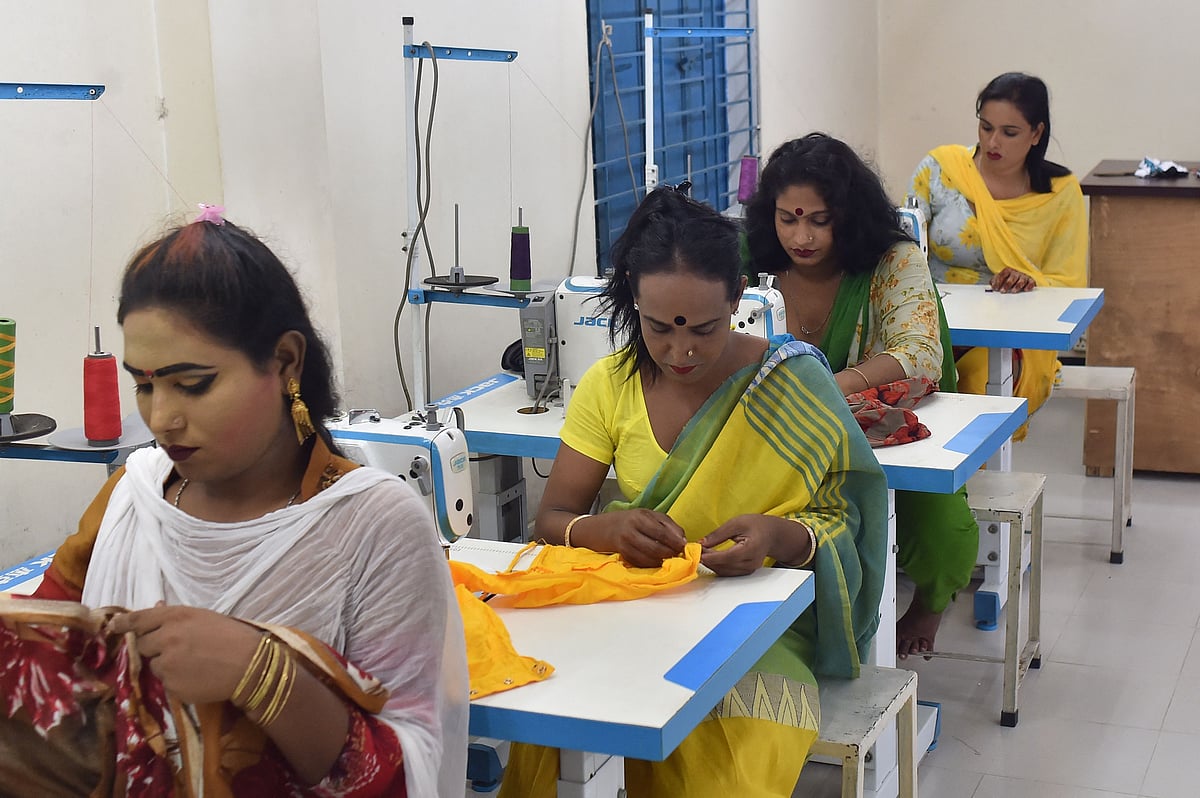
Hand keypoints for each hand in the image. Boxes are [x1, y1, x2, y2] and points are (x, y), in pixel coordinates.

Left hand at [106, 603, 261, 703]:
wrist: (251, 665)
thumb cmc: (232, 636)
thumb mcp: (204, 617)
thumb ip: (176, 616)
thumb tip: (156, 608)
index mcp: (175, 617)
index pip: (138, 619)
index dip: (124, 624)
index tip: (114, 626)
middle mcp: (165, 639)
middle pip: (142, 645)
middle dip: (154, 647)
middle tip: (177, 649)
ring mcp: (167, 665)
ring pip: (155, 666)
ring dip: (167, 666)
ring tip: (194, 665)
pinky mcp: (172, 686)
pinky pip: (167, 684)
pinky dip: (178, 682)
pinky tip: (198, 677)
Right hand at [605, 509, 687, 567]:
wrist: (611, 528)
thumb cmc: (636, 520)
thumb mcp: (652, 516)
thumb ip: (669, 525)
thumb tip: (683, 540)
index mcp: (639, 518)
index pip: (661, 533)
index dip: (674, 541)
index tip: (683, 546)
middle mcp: (630, 532)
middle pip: (655, 548)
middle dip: (670, 553)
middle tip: (678, 553)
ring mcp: (625, 546)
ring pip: (649, 559)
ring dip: (663, 560)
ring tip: (669, 557)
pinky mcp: (624, 556)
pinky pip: (642, 564)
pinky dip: (654, 564)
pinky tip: (659, 560)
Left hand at [699, 514, 774, 575]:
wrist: (772, 534)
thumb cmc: (757, 526)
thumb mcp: (736, 523)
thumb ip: (718, 534)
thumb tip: (701, 543)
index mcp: (752, 549)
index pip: (728, 557)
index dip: (711, 557)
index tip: (698, 552)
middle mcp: (752, 562)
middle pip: (725, 566)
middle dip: (708, 559)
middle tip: (696, 550)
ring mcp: (750, 569)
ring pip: (725, 572)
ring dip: (711, 564)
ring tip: (702, 553)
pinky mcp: (746, 572)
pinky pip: (729, 573)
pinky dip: (718, 567)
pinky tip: (711, 558)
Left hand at [990, 268, 1035, 292]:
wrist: (1022, 273)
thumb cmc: (1009, 277)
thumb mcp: (1001, 277)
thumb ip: (995, 280)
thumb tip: (991, 284)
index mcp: (1008, 271)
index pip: (1002, 275)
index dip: (998, 281)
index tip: (995, 288)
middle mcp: (1016, 273)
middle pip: (1012, 278)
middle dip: (1007, 284)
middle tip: (1002, 291)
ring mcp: (1024, 276)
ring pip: (1021, 280)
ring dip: (1017, 286)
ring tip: (1013, 291)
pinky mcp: (1031, 281)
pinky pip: (1031, 282)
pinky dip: (1029, 286)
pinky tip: (1026, 289)